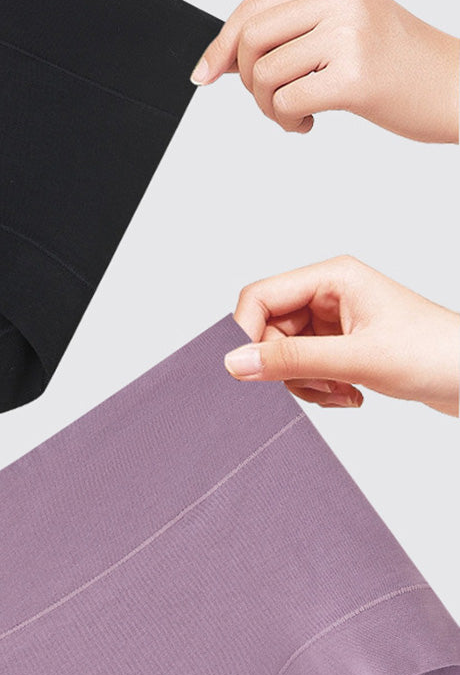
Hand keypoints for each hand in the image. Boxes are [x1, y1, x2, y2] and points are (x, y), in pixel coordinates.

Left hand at [190, 0, 458, 142]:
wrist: (456, 87)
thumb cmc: (398, 63)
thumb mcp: (344, 25)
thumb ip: (289, 30)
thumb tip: (218, 58)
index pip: (253, 6)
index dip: (221, 43)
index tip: (205, 74)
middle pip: (250, 38)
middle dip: (245, 79)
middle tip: (268, 100)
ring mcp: (350, 35)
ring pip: (263, 74)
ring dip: (267, 106)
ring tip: (294, 114)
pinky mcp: (356, 77)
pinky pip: (286, 102)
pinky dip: (286, 122)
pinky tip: (308, 124)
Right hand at [224, 255, 458, 415]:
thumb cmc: (437, 354)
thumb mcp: (357, 359)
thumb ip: (293, 361)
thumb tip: (237, 363)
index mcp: (332, 278)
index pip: (261, 297)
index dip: (247, 333)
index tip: (245, 370)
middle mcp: (330, 295)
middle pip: (271, 330)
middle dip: (286, 366)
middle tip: (316, 386)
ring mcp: (337, 322)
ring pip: (288, 354)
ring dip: (306, 383)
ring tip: (340, 392)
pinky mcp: (345, 347)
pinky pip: (308, 370)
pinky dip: (321, 389)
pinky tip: (350, 396)